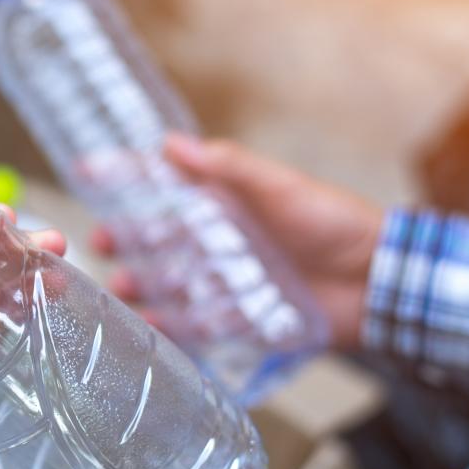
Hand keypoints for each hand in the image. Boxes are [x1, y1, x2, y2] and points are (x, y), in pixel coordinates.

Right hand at [92, 135, 382, 348]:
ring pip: (175, 280)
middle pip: (163, 238)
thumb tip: (169, 142)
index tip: (88, 173)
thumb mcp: (279, 186)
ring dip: (146, 283)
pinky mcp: (243, 317)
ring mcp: (231, 279)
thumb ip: (226, 167)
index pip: (168, 184)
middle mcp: (223, 239)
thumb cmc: (334, 224)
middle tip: (101, 242)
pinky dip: (174, 326)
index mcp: (228, 201)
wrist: (380, 282)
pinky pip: (200, 322)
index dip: (129, 178)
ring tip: (121, 287)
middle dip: (130, 239)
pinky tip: (149, 326)